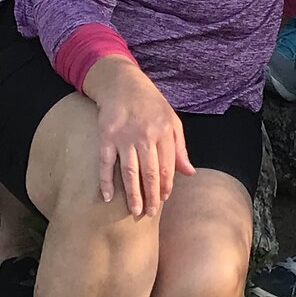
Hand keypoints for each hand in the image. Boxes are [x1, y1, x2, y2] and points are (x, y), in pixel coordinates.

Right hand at [89, 58, 189, 216]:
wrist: (122, 83)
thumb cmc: (151, 104)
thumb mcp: (171, 121)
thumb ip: (180, 148)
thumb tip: (189, 173)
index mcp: (164, 131)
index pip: (167, 165)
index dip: (166, 185)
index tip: (164, 199)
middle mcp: (145, 134)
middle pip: (150, 172)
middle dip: (152, 195)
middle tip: (150, 213)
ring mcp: (124, 136)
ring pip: (129, 171)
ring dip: (133, 194)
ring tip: (135, 211)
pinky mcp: (106, 136)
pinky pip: (105, 163)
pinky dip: (106, 181)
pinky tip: (108, 197)